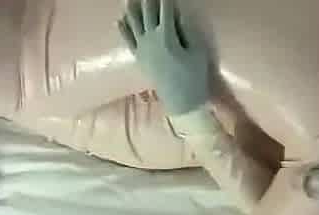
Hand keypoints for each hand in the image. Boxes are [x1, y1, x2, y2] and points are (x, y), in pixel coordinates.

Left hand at [118, 0, 209, 115]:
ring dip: (132, 7)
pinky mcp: (138, 58)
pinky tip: (120, 19)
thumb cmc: (194, 77)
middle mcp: (150, 38)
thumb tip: (177, 15)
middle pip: (147, 11)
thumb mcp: (198, 52)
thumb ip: (187, 30)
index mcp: (167, 35)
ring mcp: (142, 48)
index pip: (165, 8)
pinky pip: (128, 40)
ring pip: (133, 22)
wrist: (182, 102)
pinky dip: (123, 28)